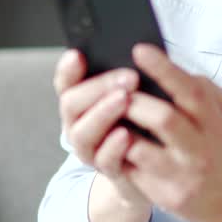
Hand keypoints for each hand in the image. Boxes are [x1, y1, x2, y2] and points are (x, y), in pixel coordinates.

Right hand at [52, 48, 145, 212]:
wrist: (155, 166)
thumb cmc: (143, 121)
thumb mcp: (135, 94)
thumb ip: (128, 78)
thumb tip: (138, 50)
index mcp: (81, 102)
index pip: (65, 83)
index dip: (68, 70)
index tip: (78, 55)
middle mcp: (78, 125)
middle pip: (71, 104)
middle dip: (97, 87)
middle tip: (128, 76)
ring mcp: (90, 149)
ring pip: (82, 133)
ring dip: (103, 113)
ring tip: (124, 99)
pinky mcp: (109, 170)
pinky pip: (105, 160)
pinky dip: (113, 146)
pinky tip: (126, 133)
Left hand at [118, 43, 221, 221]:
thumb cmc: (218, 146)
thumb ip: (204, 90)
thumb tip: (173, 69)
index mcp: (214, 122)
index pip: (190, 91)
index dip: (164, 69)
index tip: (139, 51)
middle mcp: (200, 149)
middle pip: (164, 118)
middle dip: (135, 101)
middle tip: (115, 89)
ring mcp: (182, 174)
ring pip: (141, 148)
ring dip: (120, 129)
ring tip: (108, 116)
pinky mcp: (165, 194)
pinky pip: (133, 171)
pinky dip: (117, 154)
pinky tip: (109, 142)